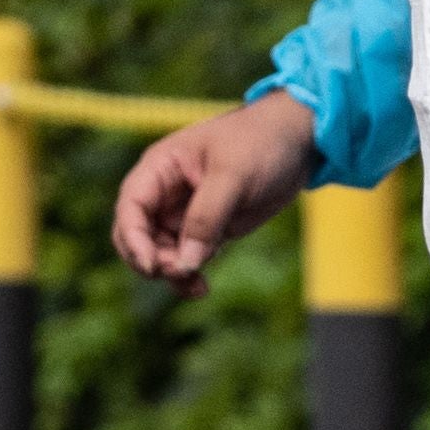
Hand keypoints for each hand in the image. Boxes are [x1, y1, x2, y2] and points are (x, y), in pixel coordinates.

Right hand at [111, 93, 318, 296]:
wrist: (298, 142)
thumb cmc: (260, 142)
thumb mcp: (233, 174)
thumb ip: (207, 216)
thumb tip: (186, 261)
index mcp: (160, 168)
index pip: (131, 208)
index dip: (133, 239)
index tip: (152, 265)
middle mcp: (165, 193)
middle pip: (137, 236)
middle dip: (152, 260)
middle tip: (183, 272)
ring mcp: (184, 214)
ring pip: (160, 253)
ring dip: (172, 274)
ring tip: (198, 287)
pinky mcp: (207, 230)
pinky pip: (186, 259)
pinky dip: (189, 276)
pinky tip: (202, 288)